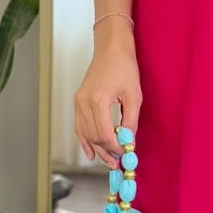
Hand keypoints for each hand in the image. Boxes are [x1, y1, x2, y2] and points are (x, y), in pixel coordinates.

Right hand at [74, 23, 140, 166]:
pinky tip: (90, 153)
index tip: (125, 153)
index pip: (104, 134)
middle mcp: (84, 102)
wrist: (111, 49)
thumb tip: (129, 141)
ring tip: (108, 161)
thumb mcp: (134, 95)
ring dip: (97, 149)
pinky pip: (79, 126)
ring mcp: (78, 102)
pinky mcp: (78, 101)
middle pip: (93, 136)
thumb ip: (130, 120)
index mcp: (97, 100)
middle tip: (117, 164)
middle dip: (106, 152)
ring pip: (85, 134)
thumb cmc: (124, 67)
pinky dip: (84, 140)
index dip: (114, 147)